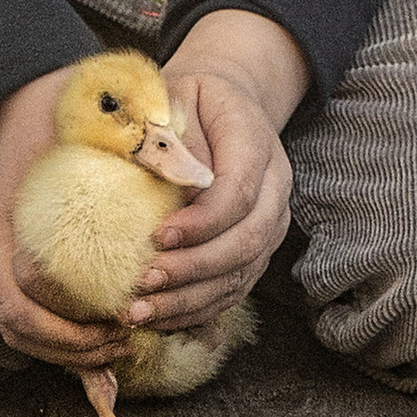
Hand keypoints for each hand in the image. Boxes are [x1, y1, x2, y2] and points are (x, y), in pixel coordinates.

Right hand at [0, 67, 134, 369]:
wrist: (14, 94)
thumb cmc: (61, 103)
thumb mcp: (100, 118)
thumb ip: (145, 143)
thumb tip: (200, 177)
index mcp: (11, 218)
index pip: (21, 302)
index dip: (67, 329)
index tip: (121, 318)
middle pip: (18, 325)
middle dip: (71, 348)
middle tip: (125, 341)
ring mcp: (0, 251)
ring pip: (20, 327)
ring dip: (67, 348)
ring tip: (120, 343)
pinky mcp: (11, 253)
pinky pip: (29, 308)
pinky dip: (63, 331)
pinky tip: (104, 332)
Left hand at [131, 9, 309, 333]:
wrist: (224, 105)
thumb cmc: (190, 101)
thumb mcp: (176, 97)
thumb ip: (173, 138)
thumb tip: (165, 184)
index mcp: (258, 142)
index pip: (240, 193)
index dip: (202, 222)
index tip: (157, 237)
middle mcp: (276, 189)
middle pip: (246, 242)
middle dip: (193, 270)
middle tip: (143, 284)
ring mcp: (270, 225)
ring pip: (241, 274)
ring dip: (189, 300)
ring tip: (140, 312)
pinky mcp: (255, 252)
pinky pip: (233, 289)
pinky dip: (196, 310)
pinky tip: (158, 319)